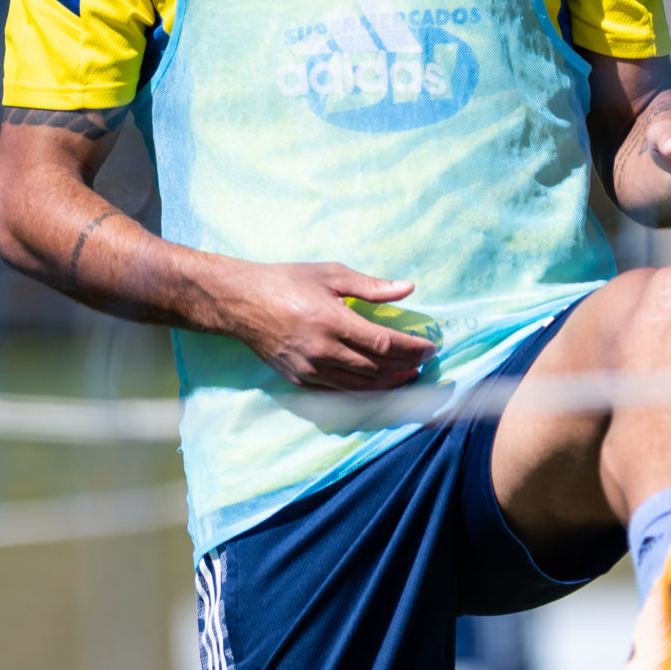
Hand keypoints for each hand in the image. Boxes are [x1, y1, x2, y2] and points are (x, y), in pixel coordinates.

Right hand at [219, 263, 437, 391]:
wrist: (240, 302)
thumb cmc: (287, 281)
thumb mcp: (330, 274)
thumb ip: (370, 285)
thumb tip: (407, 288)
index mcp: (332, 321)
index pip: (382, 343)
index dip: (411, 348)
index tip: (430, 347)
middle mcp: (322, 350)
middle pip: (375, 369)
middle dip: (405, 368)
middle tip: (423, 363)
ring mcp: (309, 370)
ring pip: (359, 388)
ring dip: (388, 385)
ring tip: (407, 377)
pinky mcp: (298, 380)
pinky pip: (337, 394)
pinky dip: (362, 394)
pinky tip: (376, 388)